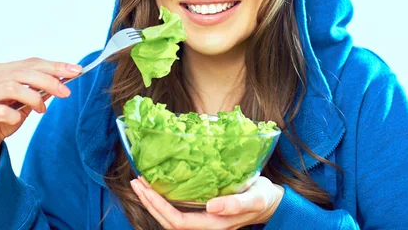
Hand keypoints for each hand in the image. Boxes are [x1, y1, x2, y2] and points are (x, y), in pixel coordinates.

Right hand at [0, 57, 80, 193]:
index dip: (55, 66)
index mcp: (0, 70)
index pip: (31, 63)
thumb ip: (41, 89)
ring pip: (12, 87)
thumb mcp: (28, 102)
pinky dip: (14, 115)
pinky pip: (0, 111)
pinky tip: (18, 119)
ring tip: (42, 109)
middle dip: (49, 81)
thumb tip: (64, 78)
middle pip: (23, 72)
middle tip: (65, 92)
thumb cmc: (4, 118)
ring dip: (33, 98)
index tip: (76, 71)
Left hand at [131, 176, 283, 229]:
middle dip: (150, 204)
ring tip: (141, 184)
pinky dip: (164, 201)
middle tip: (136, 183)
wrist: (270, 202)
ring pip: (171, 218)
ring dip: (154, 203)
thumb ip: (235, 204)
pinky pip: (178, 211)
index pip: (179, 222)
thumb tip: (211, 207)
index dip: (159, 207)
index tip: (146, 188)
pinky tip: (158, 188)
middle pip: (169, 222)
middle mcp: (206, 225)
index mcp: (215, 224)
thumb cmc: (264, 197)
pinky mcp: (203, 213)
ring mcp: (203, 221)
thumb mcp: (255, 197)